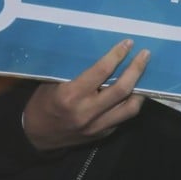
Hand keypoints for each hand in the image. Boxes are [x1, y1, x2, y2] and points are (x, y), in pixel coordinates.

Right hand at [22, 39, 149, 150]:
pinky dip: (130, 103)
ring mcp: (97, 126)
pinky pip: (123, 118)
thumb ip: (76, 72)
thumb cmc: (42, 103)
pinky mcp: (103, 135)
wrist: (35, 136)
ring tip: (145, 74)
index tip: (128, 43)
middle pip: (122, 89)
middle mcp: (87, 112)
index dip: (117, 55)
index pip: (101, 71)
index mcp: (71, 95)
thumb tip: (100, 52)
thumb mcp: (53, 83)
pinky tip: (134, 92)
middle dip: (136, 69)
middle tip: (145, 54)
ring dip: (141, 89)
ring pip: (130, 108)